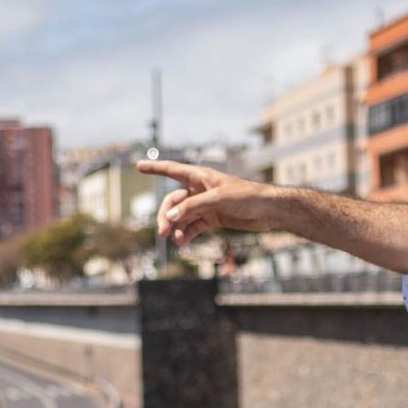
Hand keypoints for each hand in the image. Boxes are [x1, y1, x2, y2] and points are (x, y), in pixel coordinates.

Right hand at [139, 159, 279, 242]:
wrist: (268, 210)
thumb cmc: (247, 197)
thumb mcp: (217, 199)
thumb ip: (192, 208)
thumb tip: (171, 217)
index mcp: (201, 176)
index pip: (172, 170)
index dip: (155, 168)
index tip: (138, 165)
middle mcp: (200, 189)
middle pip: (174, 201)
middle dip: (166, 215)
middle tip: (162, 232)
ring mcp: (205, 205)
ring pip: (182, 216)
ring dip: (176, 227)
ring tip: (174, 239)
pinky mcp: (213, 219)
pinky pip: (193, 226)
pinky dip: (186, 233)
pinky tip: (182, 242)